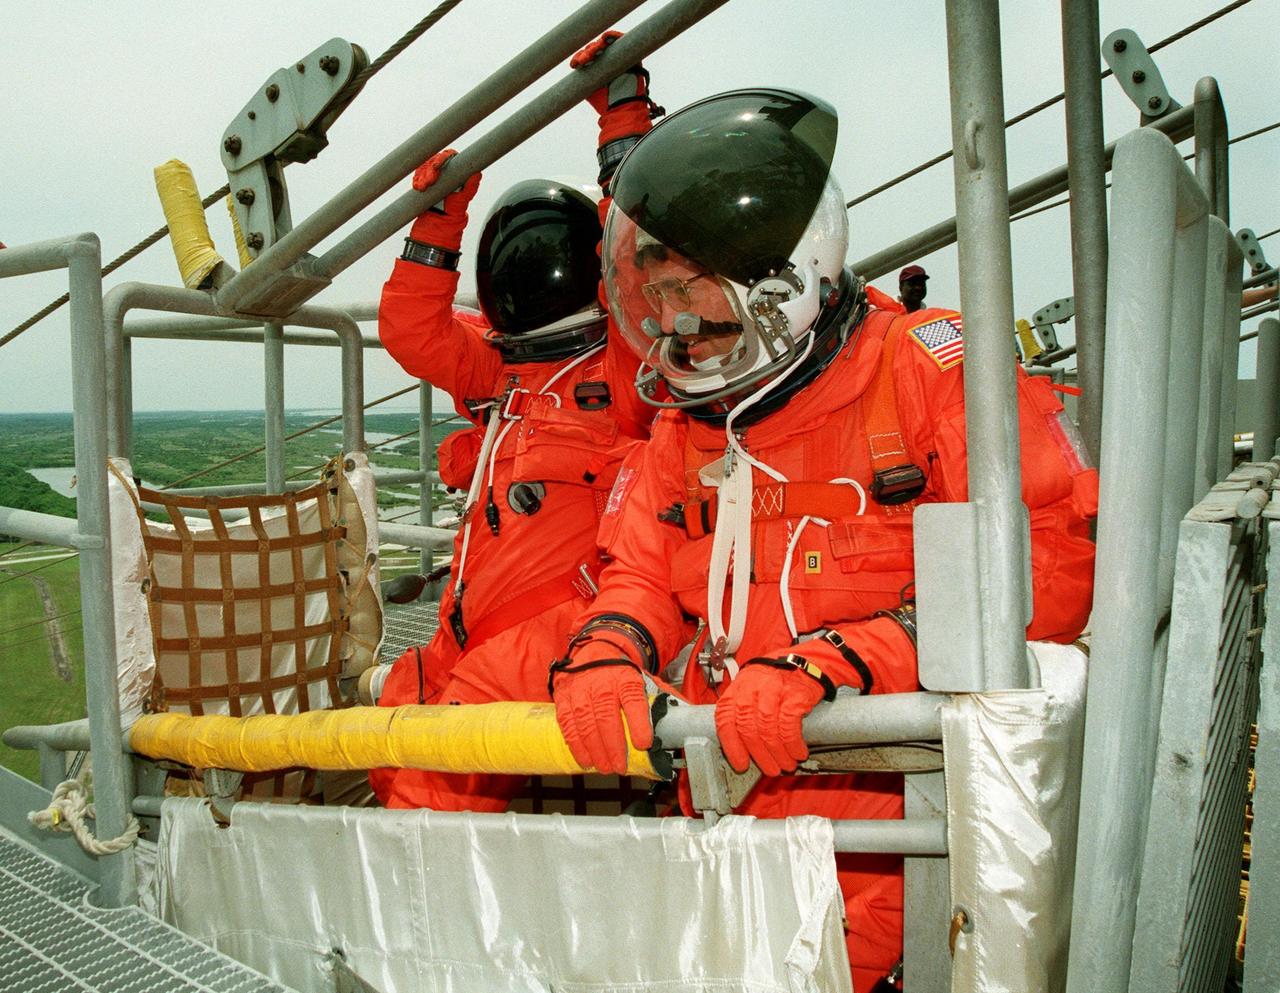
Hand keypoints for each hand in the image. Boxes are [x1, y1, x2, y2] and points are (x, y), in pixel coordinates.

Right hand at [408, 149, 481, 250]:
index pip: (449, 156)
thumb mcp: (462, 202)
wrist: (438, 225)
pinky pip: (417, 175)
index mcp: (456, 172)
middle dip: (428, 170)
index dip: (442, 158)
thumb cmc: (453, 214)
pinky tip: (418, 188)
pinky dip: (416, 180)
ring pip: (424, 167)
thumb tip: (477, 174)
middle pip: (434, 160)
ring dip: (421, 176)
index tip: (436, 167)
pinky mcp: (423, 181)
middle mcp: (445, 172)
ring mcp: (434, 176)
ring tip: (422, 188)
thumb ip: (470, 188)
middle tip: (428, 182)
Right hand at [552, 643, 652, 774]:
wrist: (595, 651)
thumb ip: (664, 698)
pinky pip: (567, 723)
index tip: (644, 743)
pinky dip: (576, 744)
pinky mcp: (564, 697)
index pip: (633, 700)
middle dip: (614, 745)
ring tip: (605, 768)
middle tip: (620, 767)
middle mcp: (602, 682)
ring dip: (595, 749)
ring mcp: (581, 689)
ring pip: (586, 722)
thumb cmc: (621, 673)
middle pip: (606, 715)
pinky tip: (585, 759)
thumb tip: (690, 715)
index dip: (638, 723)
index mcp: (626, 678)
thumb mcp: (645, 679)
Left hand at [569, 31, 660, 140]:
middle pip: (594, 48)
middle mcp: (608, 60)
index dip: (579, 57)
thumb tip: (574, 65)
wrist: (620, 108)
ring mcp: (618, 57)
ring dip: (596, 46)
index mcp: (598, 67)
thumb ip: (583, 77)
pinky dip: (613, 36)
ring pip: (605, 44)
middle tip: (583, 61)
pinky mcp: (630, 55)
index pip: (587, 56)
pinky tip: (605, 38)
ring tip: (591, 55)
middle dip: (587, 53)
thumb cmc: (604, 102)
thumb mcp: (588, 89)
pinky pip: (621, 40)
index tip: (574, 65)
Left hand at [714, 660, 825, 775]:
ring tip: (786, 764)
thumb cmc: (777, 679)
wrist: (807, 661)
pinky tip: (798, 752)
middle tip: (770, 769)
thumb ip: (741, 712)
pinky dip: (793, 744)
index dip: (731, 746)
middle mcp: (752, 687)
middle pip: (747, 728)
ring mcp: (773, 690)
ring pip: (768, 730)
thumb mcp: (752, 687)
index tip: (740, 764)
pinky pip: (789, 726)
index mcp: (737, 688)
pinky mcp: (794, 694)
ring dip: (778, 753)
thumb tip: (740, 748)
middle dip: (759, 755)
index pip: (725, 719)